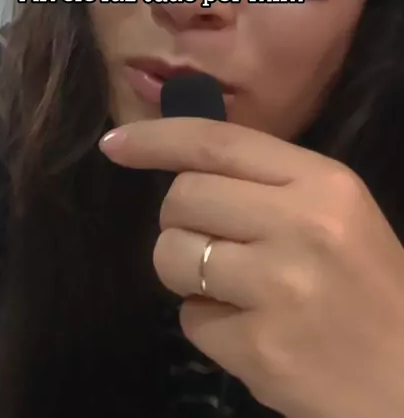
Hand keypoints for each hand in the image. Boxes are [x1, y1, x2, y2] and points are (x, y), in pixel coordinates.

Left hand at [99, 119, 403, 417]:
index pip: (217, 142)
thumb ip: (269, 183)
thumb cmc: (370, 286)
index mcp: (323, 182)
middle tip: (217, 242)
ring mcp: (278, 289)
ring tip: (232, 288)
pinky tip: (252, 330)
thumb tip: (183, 164)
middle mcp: (299, 225)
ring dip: (186, 272)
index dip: (157, 139)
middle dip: (181, 220)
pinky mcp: (259, 348)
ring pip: (172, 255)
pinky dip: (209, 324)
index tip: (115, 143)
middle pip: (183, 197)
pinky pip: (189, 318)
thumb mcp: (337, 211)